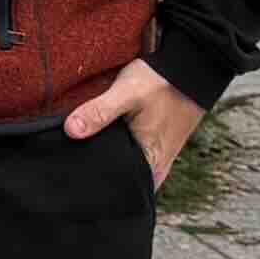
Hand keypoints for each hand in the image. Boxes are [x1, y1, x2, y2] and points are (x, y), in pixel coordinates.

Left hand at [62, 61, 198, 184]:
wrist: (190, 70)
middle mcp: (155, 171)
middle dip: (95, 172)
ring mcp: (156, 162)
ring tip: (82, 150)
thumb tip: (71, 131)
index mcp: (150, 166)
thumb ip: (99, 112)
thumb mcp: (126, 93)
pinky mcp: (154, 151)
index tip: (69, 172)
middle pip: (118, 182)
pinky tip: (101, 142)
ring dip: (106, 162)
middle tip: (69, 161)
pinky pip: (130, 161)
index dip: (91, 181)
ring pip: (123, 171)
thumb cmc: (161, 82)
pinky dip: (116, 154)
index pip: (114, 188)